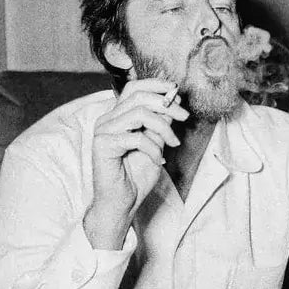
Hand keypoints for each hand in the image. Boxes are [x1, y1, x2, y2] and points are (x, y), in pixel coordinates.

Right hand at [83, 79, 189, 248]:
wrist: (123, 204)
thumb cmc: (136, 176)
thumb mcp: (156, 144)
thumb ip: (160, 123)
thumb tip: (173, 100)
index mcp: (118, 116)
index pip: (134, 88)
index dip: (156, 85)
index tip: (176, 91)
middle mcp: (108, 119)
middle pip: (138, 96)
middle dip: (167, 104)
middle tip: (185, 117)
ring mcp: (103, 131)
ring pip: (139, 114)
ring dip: (163, 127)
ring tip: (173, 143)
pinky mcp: (103, 145)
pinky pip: (136, 138)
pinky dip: (153, 148)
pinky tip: (159, 160)